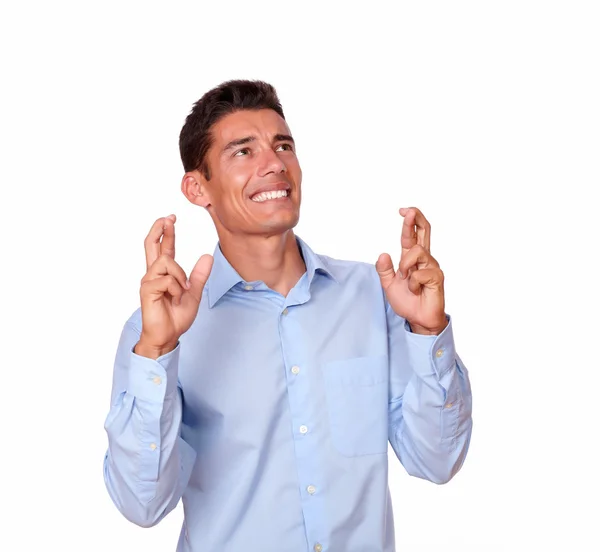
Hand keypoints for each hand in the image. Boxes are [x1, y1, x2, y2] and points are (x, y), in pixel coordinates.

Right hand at [137, 214, 212, 356]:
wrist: (168, 335)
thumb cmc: (176, 317)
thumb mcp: (193, 293)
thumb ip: (199, 275)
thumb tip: (207, 256)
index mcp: (164, 274)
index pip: (164, 248)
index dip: (167, 233)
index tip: (170, 218)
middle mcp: (153, 274)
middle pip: (151, 245)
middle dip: (159, 229)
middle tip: (168, 218)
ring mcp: (148, 281)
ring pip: (166, 261)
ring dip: (179, 275)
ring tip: (180, 291)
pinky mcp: (147, 290)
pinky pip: (167, 279)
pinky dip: (176, 288)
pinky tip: (173, 298)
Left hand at [376, 207, 446, 334]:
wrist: (417, 319)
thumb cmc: (407, 301)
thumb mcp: (389, 284)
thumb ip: (384, 270)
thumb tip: (383, 254)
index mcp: (412, 258)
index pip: (412, 235)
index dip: (409, 221)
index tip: (402, 210)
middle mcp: (424, 259)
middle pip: (425, 231)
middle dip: (417, 218)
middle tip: (408, 211)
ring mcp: (432, 266)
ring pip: (416, 252)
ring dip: (405, 265)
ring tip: (406, 279)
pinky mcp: (437, 277)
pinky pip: (419, 273)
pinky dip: (412, 283)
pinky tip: (416, 290)